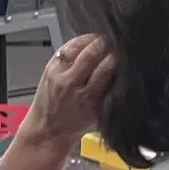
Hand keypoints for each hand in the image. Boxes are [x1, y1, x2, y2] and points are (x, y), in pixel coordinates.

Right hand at [19, 34, 114, 149]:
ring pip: (106, 69)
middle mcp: (69, 81)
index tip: (100, 37)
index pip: (77, 44)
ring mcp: (84, 96)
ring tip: (120, 57)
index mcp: (56, 70)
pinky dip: (118, 79)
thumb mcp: (51, 75)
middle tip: (115, 43)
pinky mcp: (96, 108)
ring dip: (115, 60)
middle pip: (93, 54)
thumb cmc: (50, 102)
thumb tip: (93, 41)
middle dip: (106, 45)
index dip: (93, 38)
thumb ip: (69, 59)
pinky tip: (121, 76)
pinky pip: (111, 88)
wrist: (47, 132)